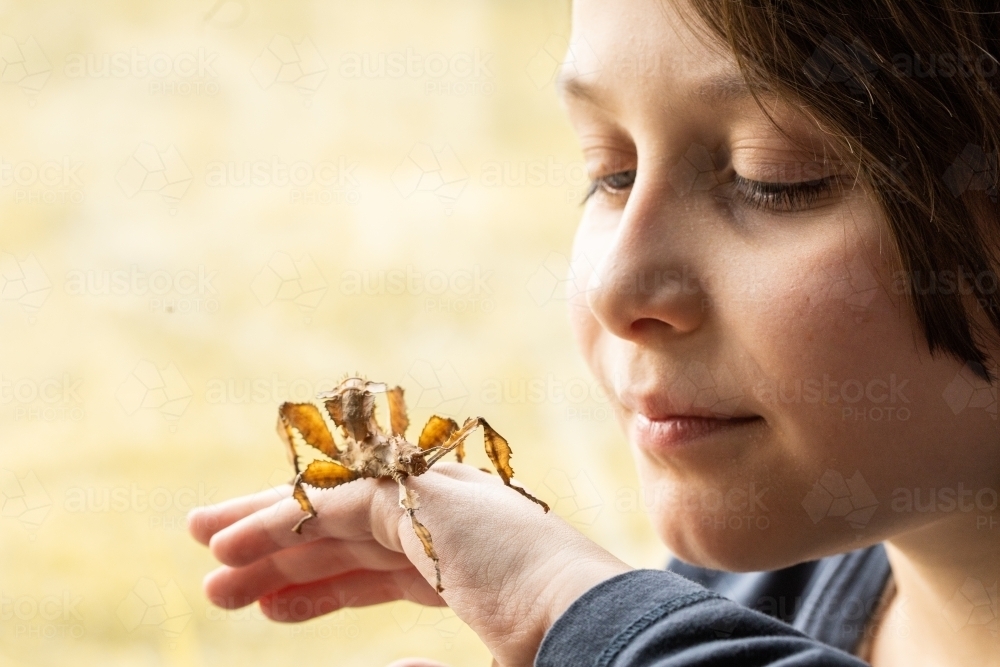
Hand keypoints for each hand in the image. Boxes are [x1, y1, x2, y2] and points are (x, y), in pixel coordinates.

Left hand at [188, 463, 631, 666]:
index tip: (271, 607)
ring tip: (210, 557)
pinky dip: (275, 519)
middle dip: (285, 549)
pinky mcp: (421, 493)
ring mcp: (440, 503)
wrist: (592, 626)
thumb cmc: (549, 650)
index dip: (321, 585)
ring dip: (266, 533)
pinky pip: (329, 501)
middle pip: (348, 532)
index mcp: (469, 565)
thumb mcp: (480, 656)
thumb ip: (418, 665)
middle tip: (223, 570)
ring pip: (331, 510)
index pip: (379, 566)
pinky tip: (227, 544)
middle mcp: (451, 524)